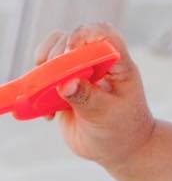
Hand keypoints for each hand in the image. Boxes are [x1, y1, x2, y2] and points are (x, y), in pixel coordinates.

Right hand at [32, 21, 156, 168]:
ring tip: (43, 85)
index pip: (104, 34)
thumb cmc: (121, 127)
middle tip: (54, 73)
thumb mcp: (106, 114)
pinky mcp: (66, 87)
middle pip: (76, 38)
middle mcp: (99, 63)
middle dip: (59, 50)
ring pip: (58, 52)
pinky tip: (48, 115)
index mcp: (119, 63)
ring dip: (46, 64)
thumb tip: (66, 82)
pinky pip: (47, 77)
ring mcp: (82, 73)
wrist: (117, 147)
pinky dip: (40, 87)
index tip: (69, 50)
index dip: (85, 35)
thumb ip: (87, 98)